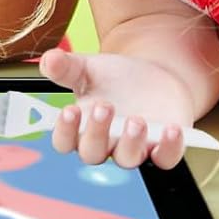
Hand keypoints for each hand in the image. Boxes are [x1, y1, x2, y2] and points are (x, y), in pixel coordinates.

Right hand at [38, 47, 194, 169]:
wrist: (155, 75)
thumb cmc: (115, 78)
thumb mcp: (88, 68)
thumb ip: (65, 66)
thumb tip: (47, 59)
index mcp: (81, 127)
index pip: (64, 142)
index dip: (64, 131)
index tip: (69, 110)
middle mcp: (106, 143)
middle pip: (93, 154)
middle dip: (96, 133)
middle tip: (104, 106)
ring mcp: (135, 148)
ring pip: (127, 159)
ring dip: (129, 142)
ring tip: (135, 120)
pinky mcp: (163, 147)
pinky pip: (165, 158)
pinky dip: (169, 148)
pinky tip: (171, 129)